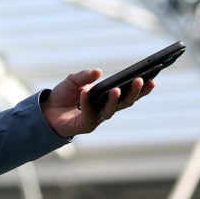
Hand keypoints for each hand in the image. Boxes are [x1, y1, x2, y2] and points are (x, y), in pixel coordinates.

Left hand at [40, 69, 154, 137]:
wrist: (47, 111)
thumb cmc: (64, 94)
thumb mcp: (74, 79)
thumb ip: (85, 76)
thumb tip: (98, 72)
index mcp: (108, 97)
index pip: (129, 93)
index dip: (141, 88)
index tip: (152, 78)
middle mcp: (106, 109)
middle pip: (126, 103)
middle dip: (135, 92)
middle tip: (141, 80)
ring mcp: (97, 118)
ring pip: (111, 111)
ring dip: (115, 100)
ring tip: (117, 89)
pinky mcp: (85, 126)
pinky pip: (90, 115)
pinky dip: (88, 103)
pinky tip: (85, 92)